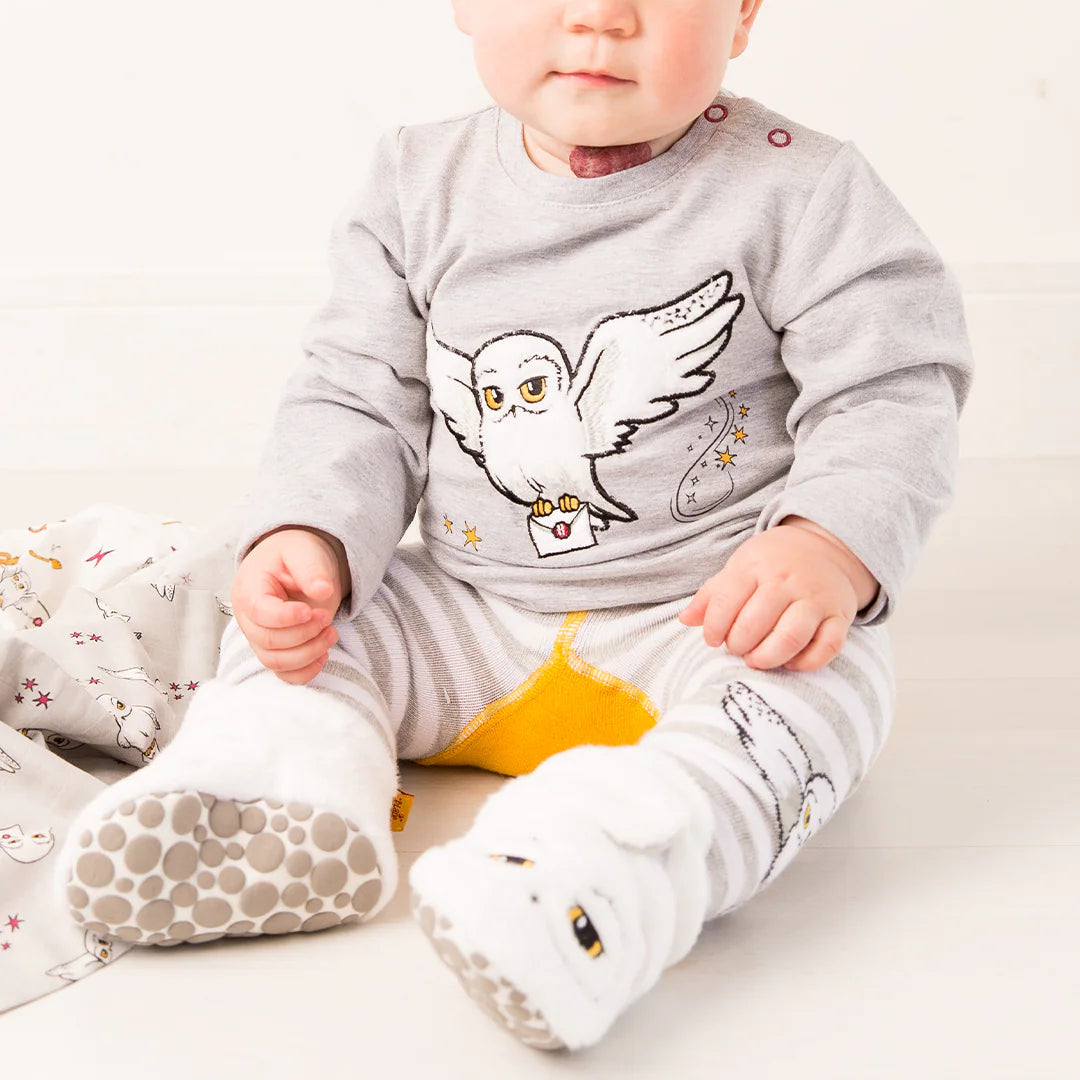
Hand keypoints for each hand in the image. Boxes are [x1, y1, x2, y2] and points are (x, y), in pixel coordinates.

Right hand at [231, 527, 348, 684]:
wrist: (295, 563)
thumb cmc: (295, 555)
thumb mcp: (304, 551)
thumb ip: (311, 569)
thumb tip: (323, 590)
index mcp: (249, 589)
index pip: (260, 612)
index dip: (286, 617)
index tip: (312, 610)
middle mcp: (248, 618)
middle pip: (269, 641)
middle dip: (304, 634)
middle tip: (326, 617)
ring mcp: (259, 637)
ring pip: (276, 662)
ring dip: (309, 653)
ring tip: (331, 633)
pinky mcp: (275, 651)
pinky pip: (285, 674)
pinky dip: (305, 671)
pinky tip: (324, 654)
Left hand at [678, 518, 877, 671]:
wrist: (824, 547)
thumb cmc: (772, 563)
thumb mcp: (739, 567)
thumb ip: (712, 594)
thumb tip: (684, 620)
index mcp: (755, 566)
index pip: (726, 600)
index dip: (713, 627)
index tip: (712, 638)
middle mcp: (787, 581)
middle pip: (755, 623)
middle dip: (738, 644)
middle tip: (736, 648)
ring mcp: (816, 598)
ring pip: (791, 637)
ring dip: (767, 657)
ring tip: (756, 660)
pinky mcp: (839, 616)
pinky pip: (828, 647)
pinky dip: (806, 662)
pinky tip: (789, 663)